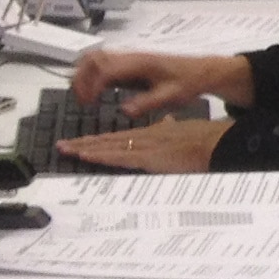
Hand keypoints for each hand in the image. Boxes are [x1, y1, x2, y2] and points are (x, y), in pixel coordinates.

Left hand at [57, 115, 232, 173]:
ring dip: (85, 148)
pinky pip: (118, 157)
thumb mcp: (184, 129)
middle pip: (107, 140)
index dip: (98, 139)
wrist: (215, 141)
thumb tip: (166, 121)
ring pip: (107, 147)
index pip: (118, 137)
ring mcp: (143, 147)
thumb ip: (171, 126)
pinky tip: (86, 155)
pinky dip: (100, 156)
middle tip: (62, 145)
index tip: (81, 141)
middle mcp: (142, 137)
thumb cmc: (204, 139)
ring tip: (65, 150)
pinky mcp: (147, 158)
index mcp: (151, 133)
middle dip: (83, 143)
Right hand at [68, 47, 256, 115]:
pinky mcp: (129, 64)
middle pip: (93, 58)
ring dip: (84, 74)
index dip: (92, 85)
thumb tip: (124, 111)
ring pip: (95, 58)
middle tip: (81, 100)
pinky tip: (96, 93)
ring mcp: (129, 59)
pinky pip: (103, 64)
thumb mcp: (171, 96)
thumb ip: (148, 103)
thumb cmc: (188, 82)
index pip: (105, 69)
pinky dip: (92, 75)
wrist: (202, 71)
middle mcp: (131, 57)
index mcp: (139, 63)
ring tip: (85, 97)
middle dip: (81, 77)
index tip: (89, 103)